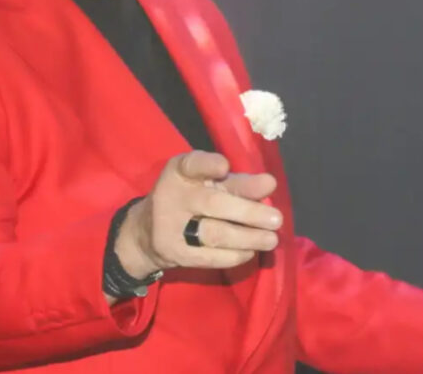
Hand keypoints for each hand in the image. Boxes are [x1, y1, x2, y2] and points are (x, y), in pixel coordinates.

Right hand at [114, 151, 282, 277]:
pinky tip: (250, 251)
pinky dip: (234, 255)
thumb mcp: (207, 183)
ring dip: (247, 238)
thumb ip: (237, 183)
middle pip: (213, 203)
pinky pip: (209, 257)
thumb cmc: (189, 199)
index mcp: (180, 172)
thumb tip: (270, 185)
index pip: (193, 164)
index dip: (208, 165)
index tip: (225, 167)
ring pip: (214, 233)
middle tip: (276, 219)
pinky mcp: (176, 253)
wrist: (147, 232)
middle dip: (248, 212)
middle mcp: (172, 196)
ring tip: (271, 239)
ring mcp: (171, 227)